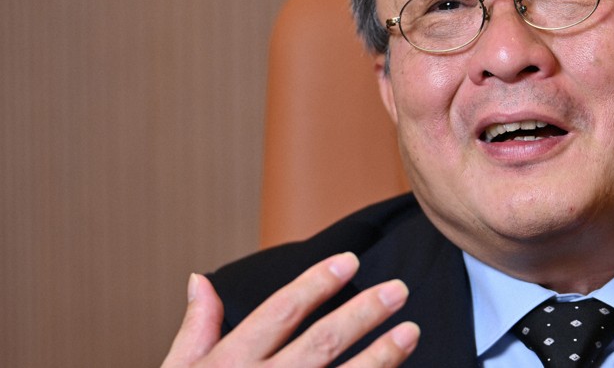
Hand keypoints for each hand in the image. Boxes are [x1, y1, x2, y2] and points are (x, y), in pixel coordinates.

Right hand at [162, 252, 419, 366]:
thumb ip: (197, 329)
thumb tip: (202, 280)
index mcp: (230, 363)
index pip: (281, 312)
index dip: (317, 282)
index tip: (350, 260)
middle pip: (322, 342)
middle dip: (363, 313)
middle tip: (398, 290)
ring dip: (382, 356)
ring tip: (411, 332)